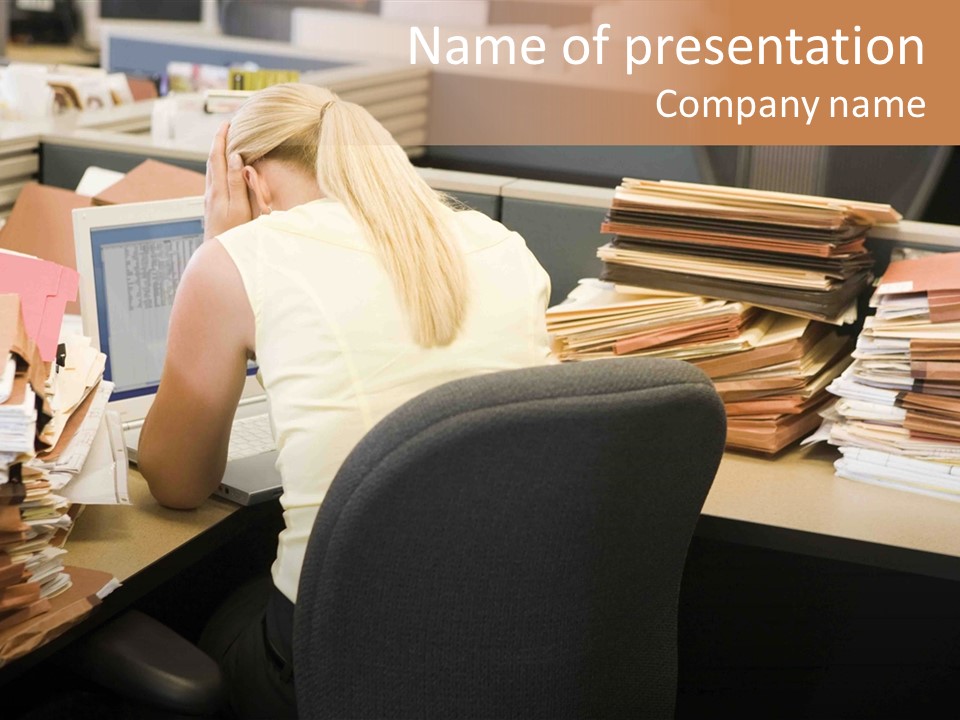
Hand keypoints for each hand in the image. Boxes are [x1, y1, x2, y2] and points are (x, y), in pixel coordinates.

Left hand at [204, 122, 252, 239]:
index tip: (227, 123)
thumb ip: (237, 182)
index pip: (217, 156)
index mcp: (218, 189)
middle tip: (226, 127)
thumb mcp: (240, 207)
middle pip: (211, 160)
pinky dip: (218, 165)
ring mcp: (210, 199)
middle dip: (218, 141)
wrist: (219, 253)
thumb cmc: (235, 233)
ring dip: (217, 153)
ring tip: (225, 142)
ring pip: (211, 169)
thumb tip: (234, 157)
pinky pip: (214, 178)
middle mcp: (211, 191)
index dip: (221, 138)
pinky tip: (224, 167)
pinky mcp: (212, 205)